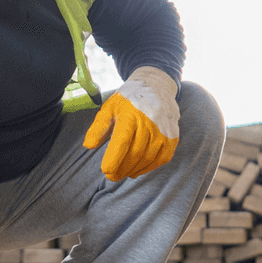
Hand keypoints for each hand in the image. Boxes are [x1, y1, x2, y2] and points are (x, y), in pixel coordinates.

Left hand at [82, 66, 180, 181]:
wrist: (156, 86)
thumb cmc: (128, 99)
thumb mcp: (110, 107)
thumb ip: (99, 126)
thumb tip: (88, 145)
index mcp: (130, 114)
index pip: (122, 142)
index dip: (114, 159)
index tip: (106, 170)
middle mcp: (149, 122)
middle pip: (135, 153)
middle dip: (121, 168)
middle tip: (111, 176)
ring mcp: (163, 130)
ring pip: (148, 158)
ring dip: (134, 170)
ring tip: (123, 174)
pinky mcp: (173, 136)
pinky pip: (162, 158)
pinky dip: (149, 167)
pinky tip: (138, 170)